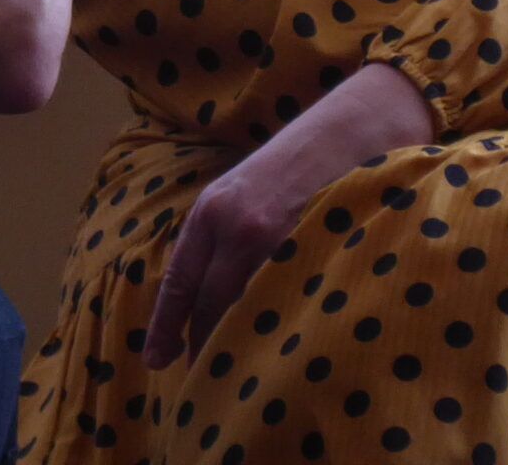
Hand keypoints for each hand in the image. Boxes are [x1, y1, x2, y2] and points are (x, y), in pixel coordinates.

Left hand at [145, 61, 433, 369]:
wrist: (352, 128)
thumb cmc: (295, 162)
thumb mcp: (242, 191)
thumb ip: (221, 237)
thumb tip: (202, 298)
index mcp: (211, 211)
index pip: (179, 282)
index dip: (165, 326)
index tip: (155, 362)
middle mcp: (237, 227)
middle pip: (209, 305)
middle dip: (204, 344)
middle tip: (206, 380)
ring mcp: (278, 241)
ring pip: (249, 311)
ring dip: (244, 343)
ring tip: (243, 374)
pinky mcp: (316, 252)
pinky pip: (291, 305)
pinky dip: (285, 329)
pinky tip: (288, 347)